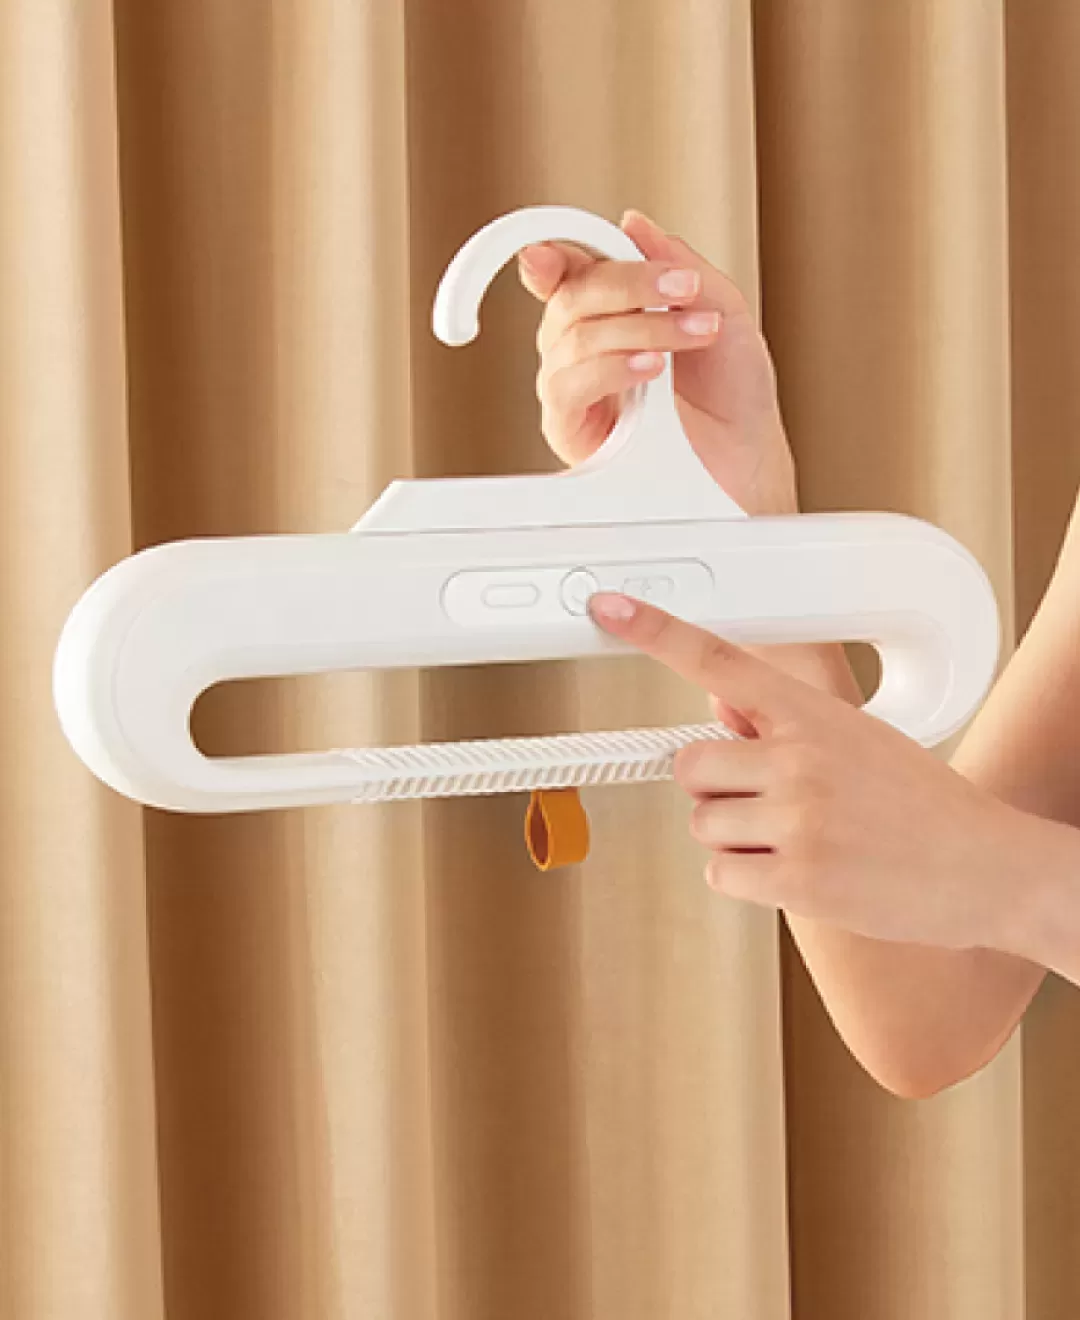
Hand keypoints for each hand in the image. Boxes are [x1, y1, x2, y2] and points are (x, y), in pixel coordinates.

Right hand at [518, 209, 797, 516]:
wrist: (749, 458)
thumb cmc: (735, 394)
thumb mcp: (720, 307)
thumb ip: (675, 263)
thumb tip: (632, 223)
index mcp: (607, 314)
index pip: (570, 271)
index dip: (558, 249)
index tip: (578, 241)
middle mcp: (580, 347)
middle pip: (571, 296)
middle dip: (631, 284)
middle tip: (685, 289)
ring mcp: (572, 387)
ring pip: (574, 337)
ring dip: (640, 327)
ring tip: (695, 333)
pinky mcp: (570, 429)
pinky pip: (568, 386)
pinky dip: (612, 367)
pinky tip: (653, 366)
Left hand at [587, 591, 1038, 952]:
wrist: (984, 868)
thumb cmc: (919, 802)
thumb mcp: (857, 736)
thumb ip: (783, 721)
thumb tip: (720, 698)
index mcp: (811, 713)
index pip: (719, 658)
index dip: (656, 631)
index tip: (609, 608)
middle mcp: (797, 758)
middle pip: (689, 763)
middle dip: (714, 786)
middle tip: (762, 800)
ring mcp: (795, 819)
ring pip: (703, 823)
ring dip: (734, 837)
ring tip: (796, 839)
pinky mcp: (795, 879)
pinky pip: (720, 875)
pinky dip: (746, 879)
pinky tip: (796, 873)